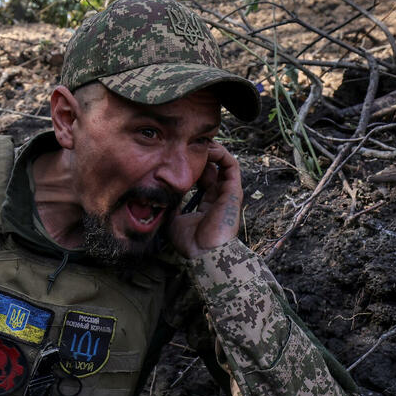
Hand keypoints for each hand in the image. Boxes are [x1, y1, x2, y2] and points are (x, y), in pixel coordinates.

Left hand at [167, 142, 243, 258]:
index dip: (192, 166)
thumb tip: (162, 194)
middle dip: (200, 155)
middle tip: (185, 145)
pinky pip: (231, 165)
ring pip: (223, 163)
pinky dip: (220, 154)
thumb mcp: (174, 220)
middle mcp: (218, 196)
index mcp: (207, 203)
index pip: (202, 178)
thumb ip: (171, 205)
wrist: (204, 253)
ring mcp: (227, 192)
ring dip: (211, 150)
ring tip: (196, 143)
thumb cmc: (190, 242)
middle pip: (212, 167)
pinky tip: (206, 149)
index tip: (177, 158)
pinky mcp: (233, 190)